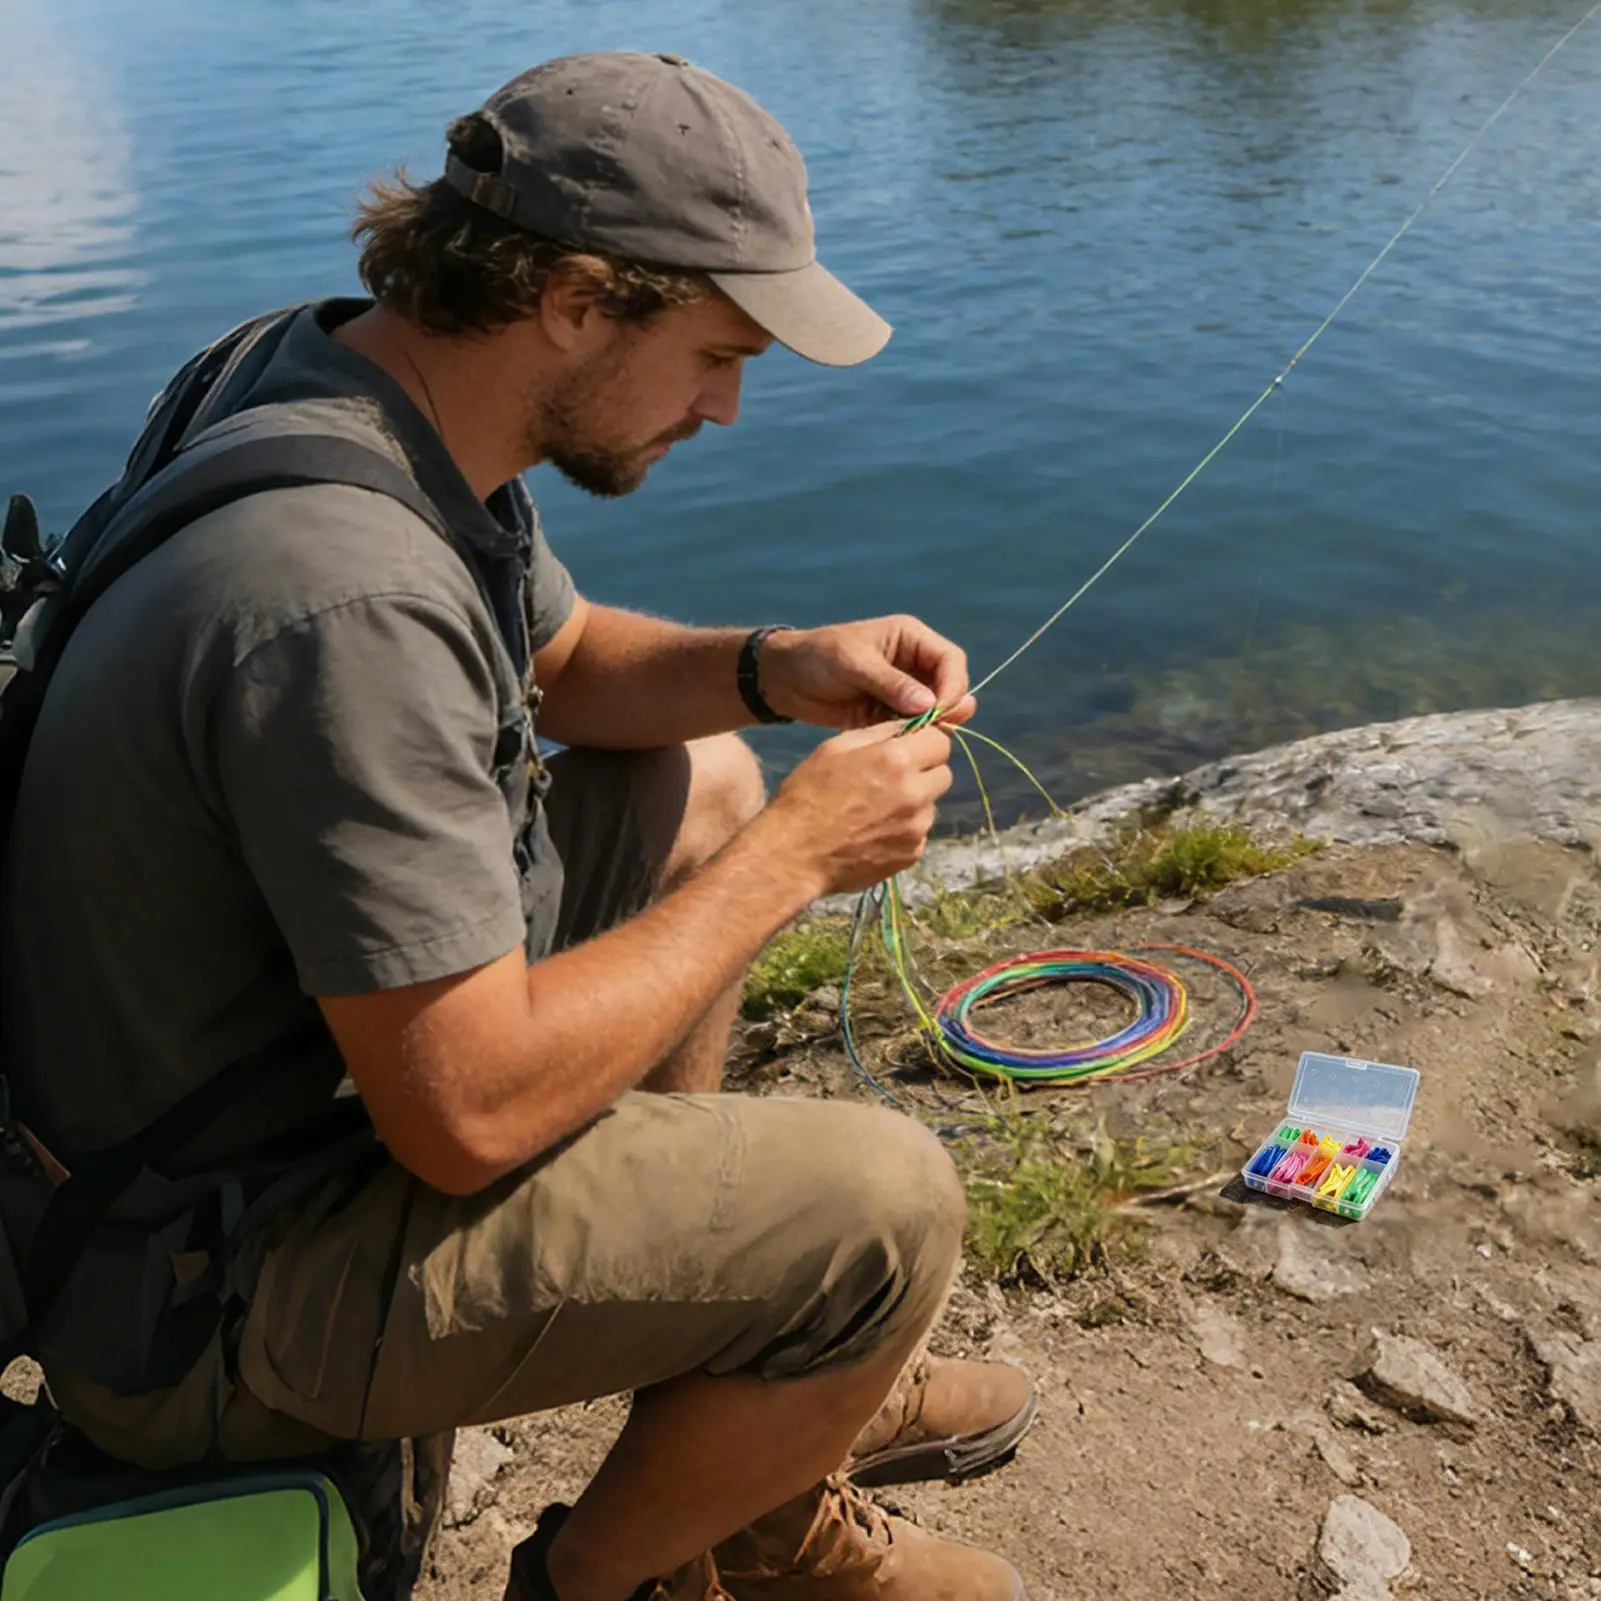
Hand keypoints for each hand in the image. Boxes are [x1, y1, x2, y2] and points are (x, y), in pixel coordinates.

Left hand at [758, 616, 975, 729]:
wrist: (784, 679)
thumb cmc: (817, 658)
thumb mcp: (853, 664)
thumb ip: (891, 683)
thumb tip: (929, 705)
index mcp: (910, 638)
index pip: (950, 660)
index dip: (952, 686)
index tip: (939, 712)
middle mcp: (913, 663)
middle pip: (949, 687)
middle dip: (945, 709)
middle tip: (936, 732)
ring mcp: (902, 690)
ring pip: (932, 711)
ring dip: (929, 726)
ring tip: (918, 740)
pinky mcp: (888, 713)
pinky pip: (910, 727)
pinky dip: (909, 737)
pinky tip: (900, 746)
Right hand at [761, 721, 954, 896]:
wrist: (795, 853)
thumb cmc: (808, 794)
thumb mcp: (836, 748)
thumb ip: (879, 734)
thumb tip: (909, 726)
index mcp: (897, 760)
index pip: (940, 740)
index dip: (924, 742)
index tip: (908, 748)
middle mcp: (915, 793)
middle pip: (943, 773)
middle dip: (924, 771)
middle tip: (891, 779)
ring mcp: (917, 828)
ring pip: (931, 805)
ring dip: (914, 802)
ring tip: (877, 809)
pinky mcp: (912, 854)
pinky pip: (919, 833)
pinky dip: (904, 830)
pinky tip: (874, 832)